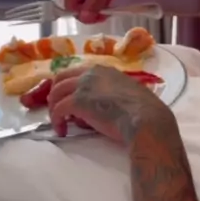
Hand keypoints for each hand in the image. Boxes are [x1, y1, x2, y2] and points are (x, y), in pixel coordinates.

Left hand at [48, 64, 174, 142]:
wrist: (145, 118)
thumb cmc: (142, 110)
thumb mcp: (126, 92)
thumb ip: (112, 92)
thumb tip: (103, 104)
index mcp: (104, 70)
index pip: (76, 72)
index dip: (69, 85)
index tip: (68, 98)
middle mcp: (91, 73)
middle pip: (60, 78)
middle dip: (56, 94)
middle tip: (58, 109)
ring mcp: (83, 86)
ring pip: (56, 93)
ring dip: (54, 108)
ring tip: (59, 122)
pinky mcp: (77, 101)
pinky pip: (58, 109)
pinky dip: (56, 120)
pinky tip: (62, 130)